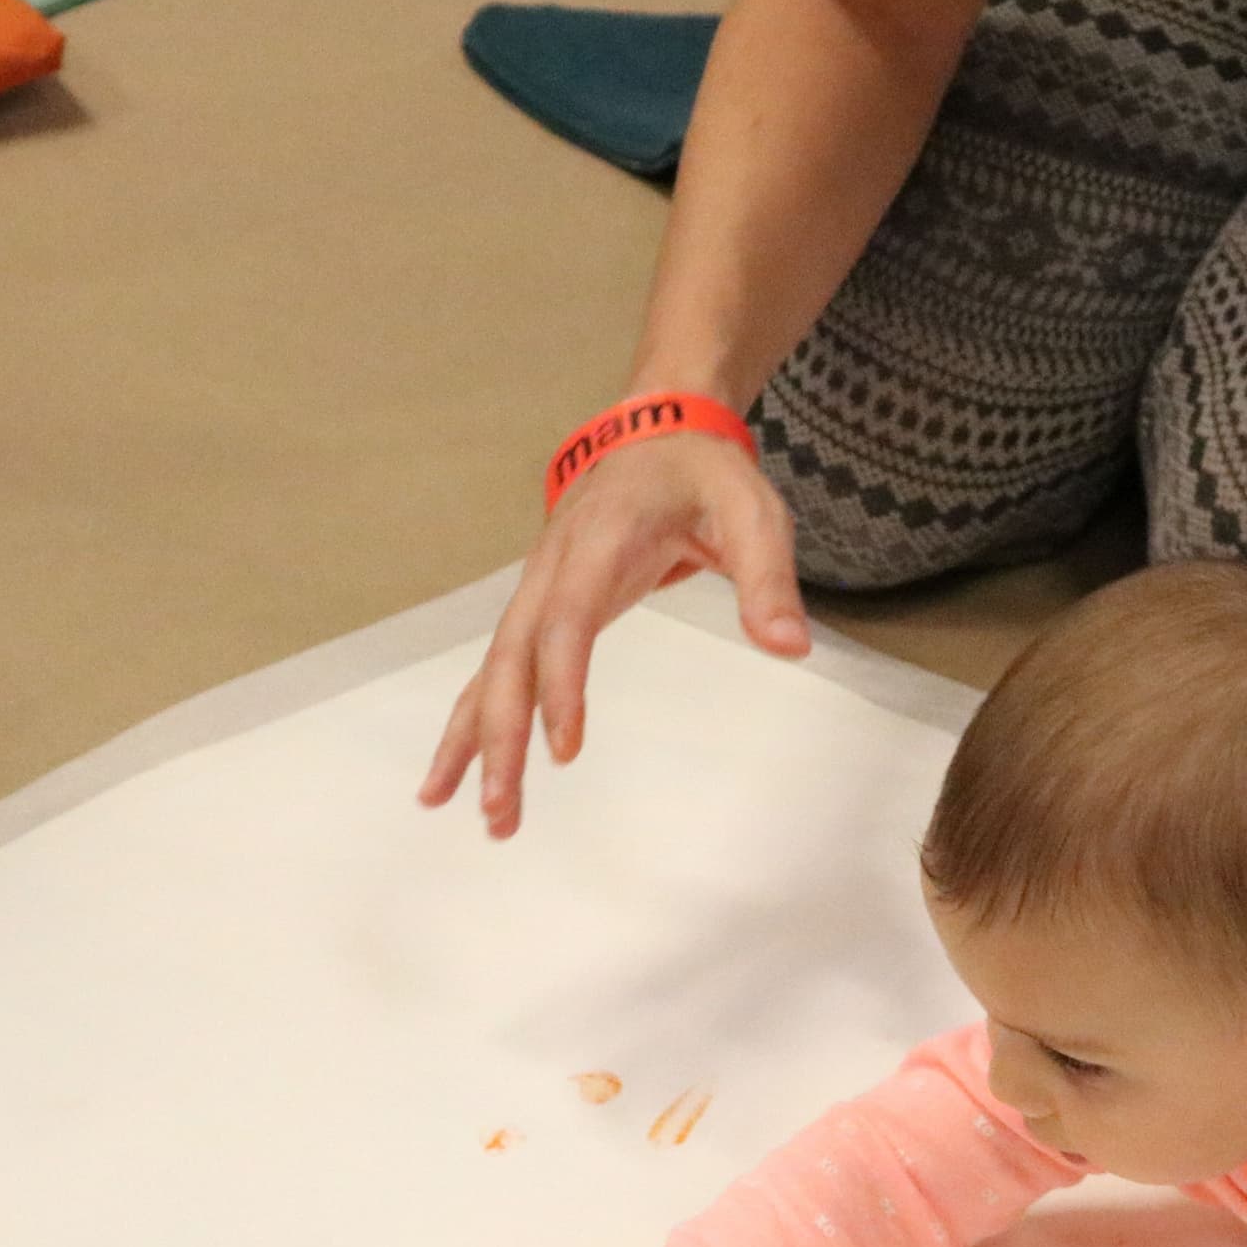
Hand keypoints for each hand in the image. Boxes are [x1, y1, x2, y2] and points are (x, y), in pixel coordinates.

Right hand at [417, 431, 810, 836]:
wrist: (657, 434)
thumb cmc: (704, 477)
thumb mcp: (752, 512)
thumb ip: (767, 578)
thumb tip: (790, 647)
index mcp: (599, 545)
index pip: (568, 623)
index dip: (561, 685)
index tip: (563, 749)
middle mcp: (552, 572)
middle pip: (512, 660)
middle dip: (499, 736)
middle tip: (503, 811)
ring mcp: (537, 591)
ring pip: (492, 671)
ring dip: (475, 742)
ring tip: (466, 812)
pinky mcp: (540, 609)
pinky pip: (498, 670)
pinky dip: (473, 722)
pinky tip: (456, 777)